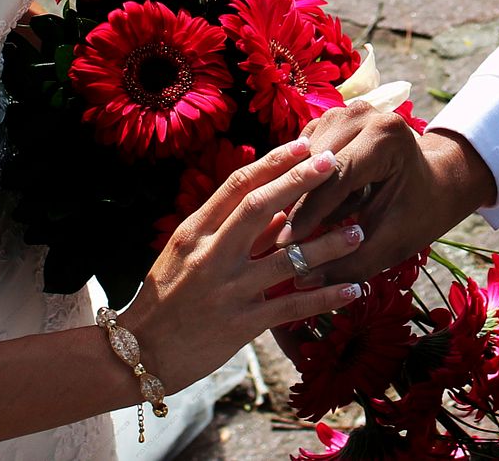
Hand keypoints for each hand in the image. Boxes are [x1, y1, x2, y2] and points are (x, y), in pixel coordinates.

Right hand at [121, 138, 365, 392]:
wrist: (140, 352)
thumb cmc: (164, 298)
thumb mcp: (184, 253)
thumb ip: (223, 229)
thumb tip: (274, 205)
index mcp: (194, 231)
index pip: (237, 186)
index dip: (273, 163)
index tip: (303, 145)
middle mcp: (211, 255)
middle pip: (260, 207)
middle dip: (300, 182)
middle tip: (334, 163)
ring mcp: (227, 289)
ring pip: (285, 258)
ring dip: (326, 244)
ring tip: (358, 231)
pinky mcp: (241, 324)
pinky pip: (291, 306)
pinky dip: (325, 297)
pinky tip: (353, 289)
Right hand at [278, 101, 496, 284]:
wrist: (436, 181)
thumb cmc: (419, 213)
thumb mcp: (391, 244)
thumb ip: (350, 264)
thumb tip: (301, 281)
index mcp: (386, 137)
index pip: (334, 178)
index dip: (307, 214)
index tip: (284, 246)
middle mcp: (362, 114)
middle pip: (311, 164)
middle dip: (297, 204)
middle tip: (281, 242)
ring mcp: (343, 112)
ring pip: (299, 158)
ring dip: (298, 192)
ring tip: (305, 223)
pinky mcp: (329, 119)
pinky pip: (300, 155)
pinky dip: (301, 182)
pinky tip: (310, 204)